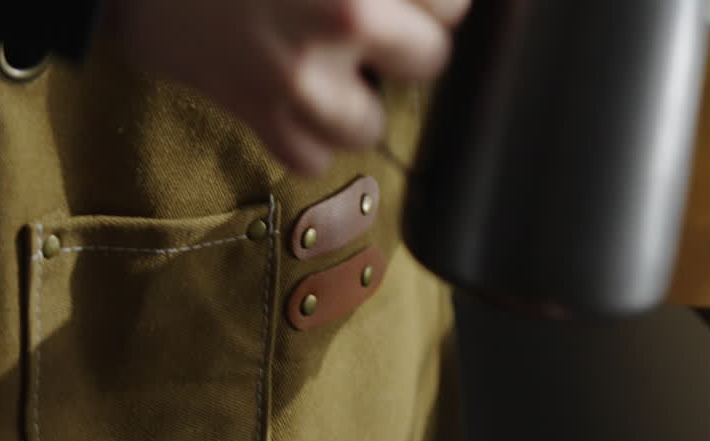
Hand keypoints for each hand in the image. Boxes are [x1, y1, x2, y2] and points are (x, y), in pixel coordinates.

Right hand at [100, 0, 469, 174]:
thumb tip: (441, 7)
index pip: (454, 5)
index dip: (429, 0)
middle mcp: (344, 18)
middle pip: (431, 59)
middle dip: (401, 43)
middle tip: (361, 21)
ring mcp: (299, 76)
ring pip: (373, 124)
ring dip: (352, 98)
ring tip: (317, 59)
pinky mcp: (255, 114)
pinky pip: (312, 155)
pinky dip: (301, 133)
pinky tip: (282, 89)